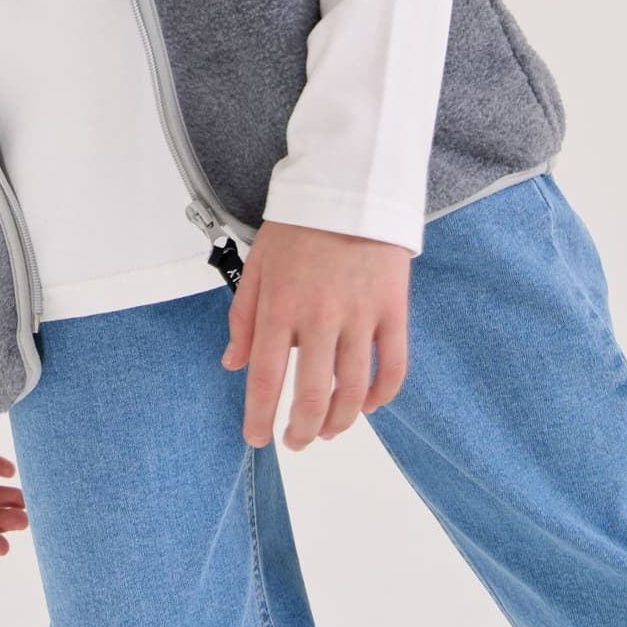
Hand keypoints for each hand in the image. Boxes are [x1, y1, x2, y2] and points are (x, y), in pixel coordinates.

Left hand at [219, 219, 410, 449]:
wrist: (350, 185)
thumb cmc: (300, 224)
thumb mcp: (259, 264)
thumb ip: (244, 318)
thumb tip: (233, 363)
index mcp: (281, 306)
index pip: (267, 379)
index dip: (260, 418)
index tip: (256, 438)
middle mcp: (320, 317)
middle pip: (312, 396)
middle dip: (301, 430)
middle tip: (296, 441)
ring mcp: (360, 315)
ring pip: (353, 390)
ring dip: (340, 422)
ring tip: (328, 431)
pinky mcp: (393, 309)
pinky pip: (393, 367)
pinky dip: (381, 395)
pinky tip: (368, 405)